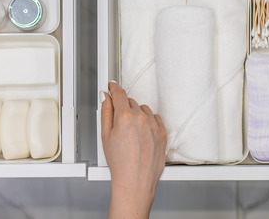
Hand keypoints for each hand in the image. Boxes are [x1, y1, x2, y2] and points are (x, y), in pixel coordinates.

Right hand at [101, 81, 166, 218]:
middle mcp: (141, 118)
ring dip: (137, 115)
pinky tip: (142, 134)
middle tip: (119, 123)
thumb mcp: (105, 136)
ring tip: (131, 133)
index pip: (119, 93)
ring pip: (143, 110)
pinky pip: (155, 119)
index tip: (112, 86)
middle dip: (123, 108)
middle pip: (130, 102)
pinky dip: (148, 122)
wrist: (135, 181)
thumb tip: (106, 98)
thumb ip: (105, 113)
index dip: (114, 88)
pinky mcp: (163, 133)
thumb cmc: (120, 163)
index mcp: (125, 116)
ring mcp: (154, 125)